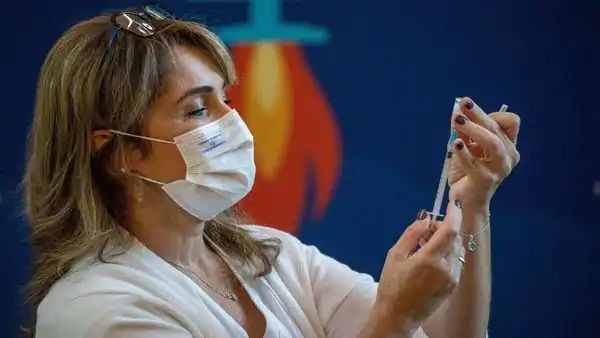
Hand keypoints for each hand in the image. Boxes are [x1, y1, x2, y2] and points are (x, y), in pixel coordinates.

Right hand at [367, 201, 463, 334]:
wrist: (398, 316)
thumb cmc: (392, 285)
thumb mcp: (395, 255)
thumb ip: (412, 234)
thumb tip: (426, 218)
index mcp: (430, 259)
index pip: (450, 230)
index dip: (455, 214)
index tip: (455, 202)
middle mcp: (447, 268)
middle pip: (455, 239)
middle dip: (444, 228)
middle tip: (425, 230)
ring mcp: (452, 279)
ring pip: (457, 250)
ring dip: (446, 241)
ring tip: (424, 246)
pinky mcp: (453, 286)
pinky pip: (455, 262)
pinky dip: (447, 253)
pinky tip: (430, 259)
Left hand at [448, 97, 520, 206]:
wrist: (466, 200)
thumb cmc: (468, 172)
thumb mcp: (468, 147)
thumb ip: (465, 132)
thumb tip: (457, 113)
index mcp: (508, 146)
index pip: (511, 122)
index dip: (491, 114)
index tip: (470, 111)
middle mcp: (508, 157)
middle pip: (498, 129)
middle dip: (479, 114)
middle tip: (463, 104)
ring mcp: (499, 169)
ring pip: (493, 143)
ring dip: (474, 129)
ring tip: (458, 121)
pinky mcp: (485, 180)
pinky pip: (474, 163)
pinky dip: (463, 152)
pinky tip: (456, 144)